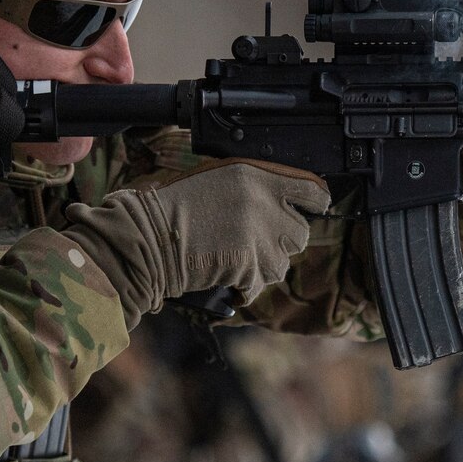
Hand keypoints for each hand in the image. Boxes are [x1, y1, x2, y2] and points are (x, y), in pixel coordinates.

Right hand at [63, 160, 329, 325]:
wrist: (147, 237)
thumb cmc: (169, 206)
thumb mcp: (215, 178)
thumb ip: (252, 186)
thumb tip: (280, 200)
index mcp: (255, 174)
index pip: (311, 189)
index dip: (315, 202)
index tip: (314, 209)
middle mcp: (263, 202)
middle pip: (300, 233)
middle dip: (281, 241)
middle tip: (253, 242)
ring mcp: (259, 236)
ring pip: (282, 263)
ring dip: (262, 267)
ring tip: (233, 259)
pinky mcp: (250, 265)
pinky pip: (260, 285)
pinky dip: (244, 287)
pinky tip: (223, 275)